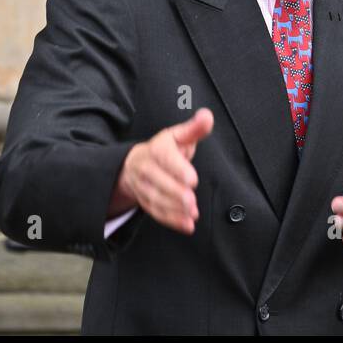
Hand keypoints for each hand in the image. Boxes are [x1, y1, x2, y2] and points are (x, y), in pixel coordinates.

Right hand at [110, 108, 212, 234]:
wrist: (136, 164)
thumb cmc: (165, 149)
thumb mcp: (179, 135)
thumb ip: (194, 129)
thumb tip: (207, 116)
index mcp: (157, 149)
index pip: (165, 159)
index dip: (178, 169)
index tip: (192, 179)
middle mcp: (146, 167)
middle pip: (158, 182)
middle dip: (175, 193)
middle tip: (191, 201)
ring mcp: (144, 186)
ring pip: (156, 199)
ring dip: (174, 210)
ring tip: (191, 214)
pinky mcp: (146, 201)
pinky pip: (156, 213)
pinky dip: (171, 220)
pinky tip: (186, 225)